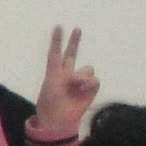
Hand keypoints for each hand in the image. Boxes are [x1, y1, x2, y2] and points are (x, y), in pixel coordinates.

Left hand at [32, 26, 98, 142]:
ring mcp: (80, 80)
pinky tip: (82, 90)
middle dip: (74, 42)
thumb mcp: (54, 84)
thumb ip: (70, 75)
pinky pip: (94, 79)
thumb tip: (85, 77)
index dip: (56, 40)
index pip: (55, 53)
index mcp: (54, 72)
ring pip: (87, 69)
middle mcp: (67, 73)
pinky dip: (88, 83)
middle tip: (77, 29)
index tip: (58, 26)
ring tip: (75, 86)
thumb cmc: (51, 102)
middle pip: (72, 54)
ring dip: (82, 76)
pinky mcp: (90, 88)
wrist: (58, 119)